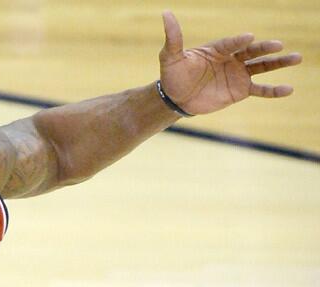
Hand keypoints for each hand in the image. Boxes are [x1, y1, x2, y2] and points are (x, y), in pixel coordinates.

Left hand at [159, 10, 301, 115]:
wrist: (176, 98)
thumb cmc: (173, 75)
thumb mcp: (171, 57)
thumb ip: (173, 37)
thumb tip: (166, 13)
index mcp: (218, 48)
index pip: (231, 43)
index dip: (238, 41)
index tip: (248, 37)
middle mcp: (232, 58)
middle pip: (252, 51)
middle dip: (265, 48)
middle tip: (279, 45)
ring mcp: (238, 74)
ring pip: (262, 66)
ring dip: (279, 63)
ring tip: (296, 58)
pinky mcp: (240, 90)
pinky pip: (260, 89)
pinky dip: (273, 90)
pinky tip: (288, 89)